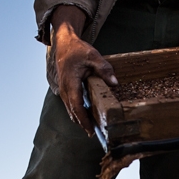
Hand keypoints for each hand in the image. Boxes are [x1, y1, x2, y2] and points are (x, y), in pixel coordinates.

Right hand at [50, 5, 117, 134]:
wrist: (64, 44)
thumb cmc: (78, 50)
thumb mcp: (93, 56)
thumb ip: (104, 69)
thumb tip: (114, 82)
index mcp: (71, 83)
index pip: (76, 106)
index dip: (84, 120)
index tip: (91, 130)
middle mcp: (65, 89)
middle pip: (72, 112)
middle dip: (82, 123)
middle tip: (94, 134)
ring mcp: (63, 90)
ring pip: (70, 110)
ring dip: (79, 119)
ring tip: (91, 128)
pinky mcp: (65, 89)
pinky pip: (70, 105)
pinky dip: (77, 112)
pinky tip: (86, 116)